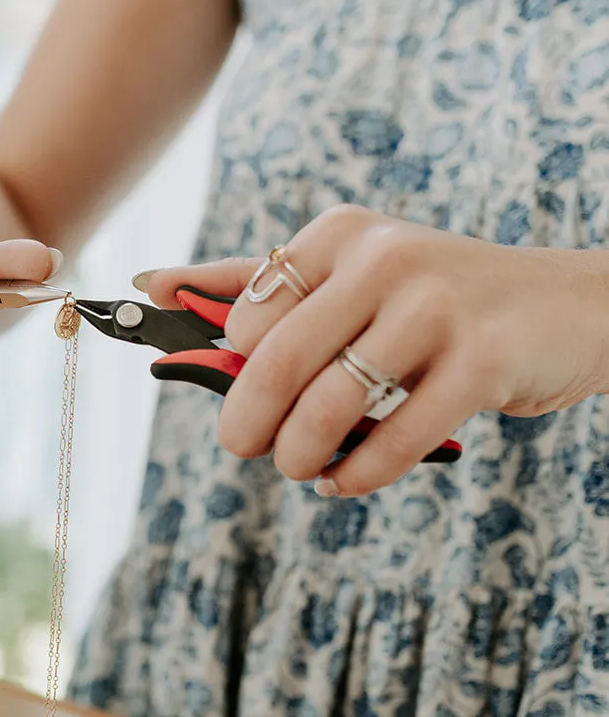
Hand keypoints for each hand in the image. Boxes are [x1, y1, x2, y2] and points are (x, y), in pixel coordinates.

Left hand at [143, 205, 608, 495]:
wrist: (568, 309)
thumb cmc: (440, 301)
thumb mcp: (352, 273)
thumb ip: (255, 282)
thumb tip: (149, 283)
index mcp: (342, 234)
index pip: (246, 315)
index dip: (227, 371)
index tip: (238, 398)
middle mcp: (385, 259)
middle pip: (272, 363)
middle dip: (245, 423)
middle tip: (245, 448)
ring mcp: (436, 309)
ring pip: (328, 406)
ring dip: (299, 455)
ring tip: (302, 468)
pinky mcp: (481, 363)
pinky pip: (393, 440)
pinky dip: (356, 476)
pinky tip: (343, 481)